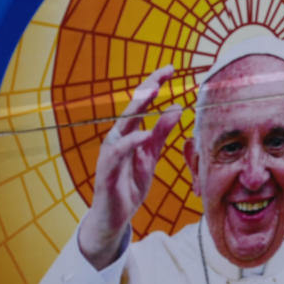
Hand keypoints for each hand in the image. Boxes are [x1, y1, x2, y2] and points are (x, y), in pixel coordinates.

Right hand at [79, 65, 182, 267]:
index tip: (172, 68)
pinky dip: (131, 142)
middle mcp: (118, 137)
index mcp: (130, 132)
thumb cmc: (130, 182)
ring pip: (124, 124)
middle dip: (148, 87)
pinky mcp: (107, 169)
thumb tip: (176, 107)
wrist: (115, 214)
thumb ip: (161, 132)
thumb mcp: (151, 155)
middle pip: (133, 106)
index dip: (155, 84)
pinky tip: (144, 134)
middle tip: (165, 72)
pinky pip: (119, 152)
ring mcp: (111, 152)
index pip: (143, 103)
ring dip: (139, 107)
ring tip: (154, 91)